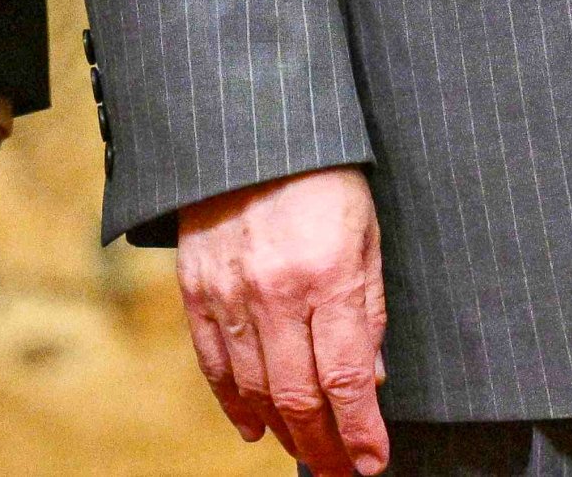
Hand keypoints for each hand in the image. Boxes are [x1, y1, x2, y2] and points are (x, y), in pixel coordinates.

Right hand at [176, 166, 388, 475]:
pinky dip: (233, 404)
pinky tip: (253, 427)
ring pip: (255, 390)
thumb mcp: (366, 233)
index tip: (372, 461)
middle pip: (300, 397)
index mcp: (329, 276)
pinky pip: (214, 364)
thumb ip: (369, 307)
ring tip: (308, 451)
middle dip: (325, 445)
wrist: (253, 129)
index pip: (347, 378)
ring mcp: (230, 294)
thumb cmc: (324, 177)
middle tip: (341, 470)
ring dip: (284, 431)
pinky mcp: (197, 290)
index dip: (361, 431)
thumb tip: (373, 378)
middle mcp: (277, 293)